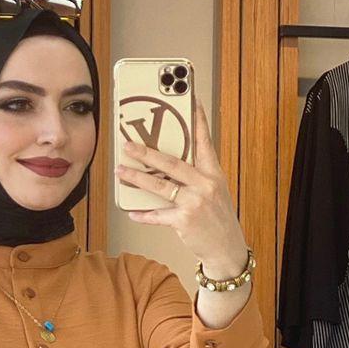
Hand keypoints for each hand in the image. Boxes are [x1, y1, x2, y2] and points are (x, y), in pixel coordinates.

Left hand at [116, 99, 247, 276]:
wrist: (227, 248)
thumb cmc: (217, 218)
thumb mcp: (214, 191)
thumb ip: (197, 176)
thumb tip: (167, 165)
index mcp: (213, 173)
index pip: (204, 140)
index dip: (197, 119)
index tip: (189, 99)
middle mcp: (205, 184)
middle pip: (171, 162)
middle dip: (146, 152)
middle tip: (128, 145)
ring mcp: (195, 202)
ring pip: (160, 186)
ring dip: (137, 178)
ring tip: (121, 171)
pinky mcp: (184, 220)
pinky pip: (158, 215)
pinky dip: (143, 214)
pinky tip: (132, 211)